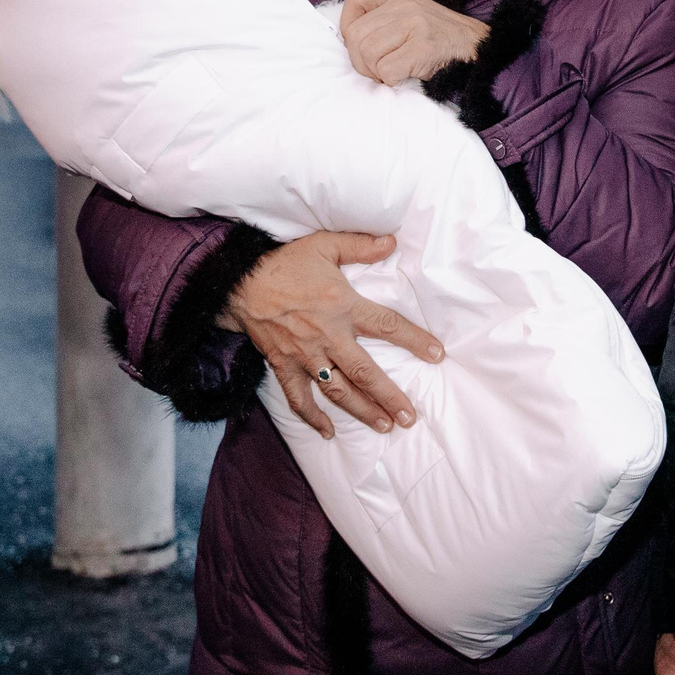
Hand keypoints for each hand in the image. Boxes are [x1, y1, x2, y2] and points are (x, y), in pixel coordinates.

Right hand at [221, 230, 441, 437]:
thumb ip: (360, 245)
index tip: (437, 355)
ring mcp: (305, 355)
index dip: (414, 340)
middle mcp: (328, 336)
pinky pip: (299, 398)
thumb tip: (392, 241)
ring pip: (338, 391)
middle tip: (410, 417)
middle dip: (390, 397)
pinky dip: (312, 417)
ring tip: (384, 426)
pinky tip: (327, 432)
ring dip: (362, 411)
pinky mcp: (283, 365)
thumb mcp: (324, 245)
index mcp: (342, 306)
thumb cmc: (284, 263)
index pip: (387, 325)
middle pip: (366, 372)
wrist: (238, 283)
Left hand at [338, 0, 489, 86]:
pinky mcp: (424, 47)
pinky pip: (387, 70)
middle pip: (356, 35)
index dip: (349, 26)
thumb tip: (352, 40)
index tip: (361, 45)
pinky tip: (407, 77)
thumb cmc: (446, 43)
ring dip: (376, 72)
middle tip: (379, 70)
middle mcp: (406, 6)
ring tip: (394, 73)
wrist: (484, 52)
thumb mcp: (415, 18)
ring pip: (367, 53)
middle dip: (361, 61)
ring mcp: (416, 25)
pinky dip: (392, 81)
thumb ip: (386, 21)